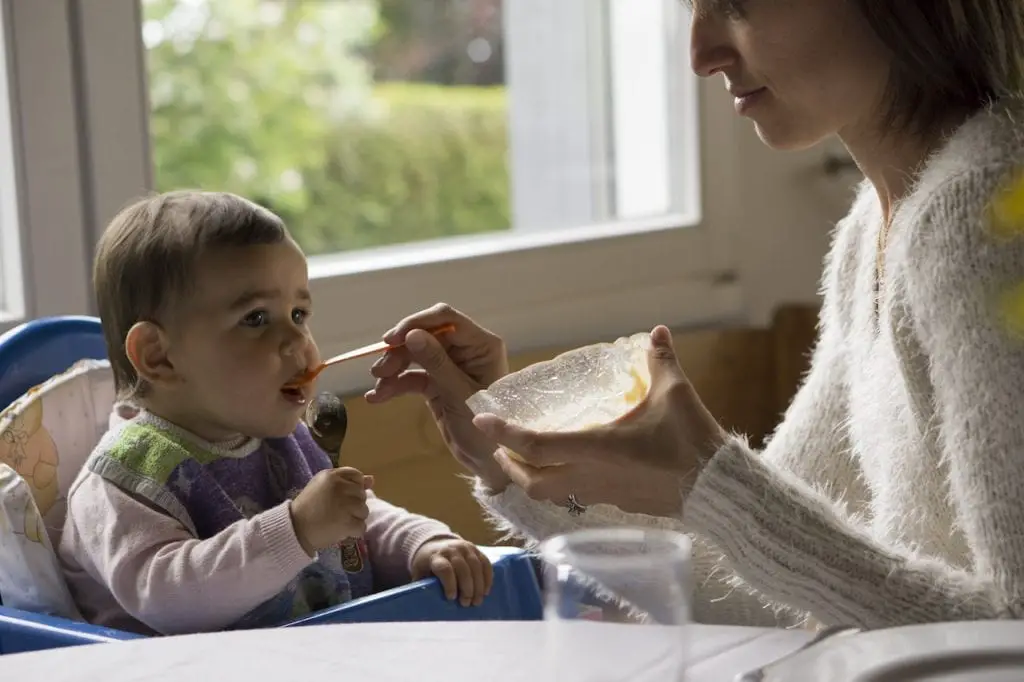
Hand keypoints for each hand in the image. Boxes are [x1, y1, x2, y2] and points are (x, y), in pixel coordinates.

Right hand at [290, 467, 372, 554]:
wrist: (294, 529)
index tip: (342, 497)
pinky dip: (354, 532)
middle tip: (337, 512)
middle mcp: (339, 487)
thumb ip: (347, 481)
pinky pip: (362, 527)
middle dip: (353, 505)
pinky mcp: (347, 522)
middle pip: (362, 495)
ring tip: (338, 521)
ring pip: (364, 511)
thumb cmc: (308, 507)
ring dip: (354, 519)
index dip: (353, 488)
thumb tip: (371, 479)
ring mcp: (344, 504)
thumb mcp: (323, 487)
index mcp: (331, 476)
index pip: (356, 476)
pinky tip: (341, 531)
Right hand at [366, 303, 511, 491]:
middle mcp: (465, 350)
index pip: (446, 319)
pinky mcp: (436, 383)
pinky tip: (377, 397)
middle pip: (425, 335)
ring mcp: (449, 366)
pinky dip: (395, 385)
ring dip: (394, 368)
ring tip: (378, 386)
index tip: (391, 340)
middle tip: (379, 370)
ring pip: (414, 355)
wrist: (487, 462)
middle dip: (400, 352)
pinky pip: (412, 377)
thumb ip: (436, 362)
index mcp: (481, 345)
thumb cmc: (485, 428)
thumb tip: (412, 335)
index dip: (416, 324)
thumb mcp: (459, 393)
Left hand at [411, 538, 493, 606]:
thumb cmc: (426, 565)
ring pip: (476, 566)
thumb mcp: (419, 573)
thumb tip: (424, 605)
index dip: (449, 584)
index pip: (445, 568)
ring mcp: (465, 548)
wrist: (435, 544)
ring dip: (479, 585)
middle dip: (467, 588)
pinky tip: (486, 591)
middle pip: (463, 568)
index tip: (451, 598)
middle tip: (466, 604)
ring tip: (477, 601)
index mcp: (436, 556)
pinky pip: (485, 563)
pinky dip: (487, 578)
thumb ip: (421, 586)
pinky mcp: (476, 549)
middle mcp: (452, 549)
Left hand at [473, 326, 726, 517]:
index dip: (505, 433)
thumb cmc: (693, 441)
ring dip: (533, 478)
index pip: (535, 445)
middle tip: (503, 444)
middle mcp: (591, 475)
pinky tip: (573, 469)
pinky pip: (578, 497)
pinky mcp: (619, 504)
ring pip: (552, 495)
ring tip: (529, 458)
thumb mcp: (675, 393)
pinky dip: (563, 485)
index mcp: (595, 448)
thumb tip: (659, 331)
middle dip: (510, 464)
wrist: (718, 490)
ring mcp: (603, 494)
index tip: (483, 420)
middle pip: (531, 481)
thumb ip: (661, 359)